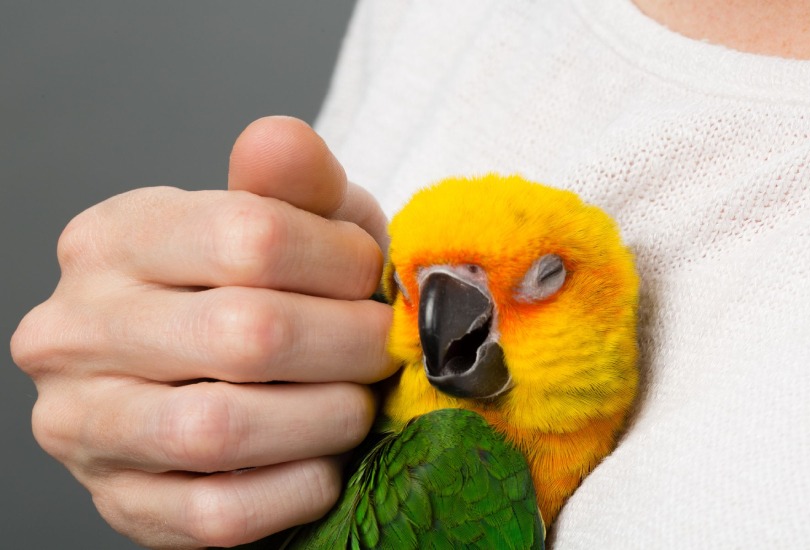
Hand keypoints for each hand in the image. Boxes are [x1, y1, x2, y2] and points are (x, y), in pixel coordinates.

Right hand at [10, 116, 394, 548]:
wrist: (219, 374)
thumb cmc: (267, 285)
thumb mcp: (289, 218)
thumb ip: (293, 182)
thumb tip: (279, 140)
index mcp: (116, 238)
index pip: (249, 237)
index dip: (342, 262)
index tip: (373, 277)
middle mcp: (77, 327)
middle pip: (246, 334)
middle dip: (350, 345)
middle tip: (386, 347)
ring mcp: (86, 423)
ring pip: (222, 428)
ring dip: (325, 420)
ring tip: (358, 403)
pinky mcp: (121, 503)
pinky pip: (219, 513)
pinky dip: (295, 490)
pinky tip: (324, 464)